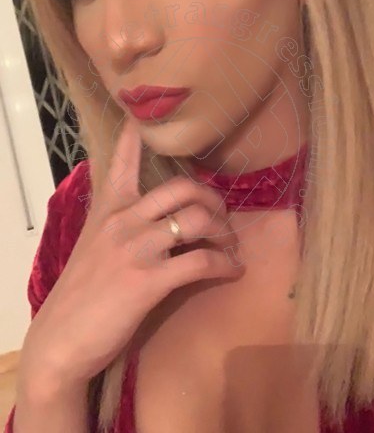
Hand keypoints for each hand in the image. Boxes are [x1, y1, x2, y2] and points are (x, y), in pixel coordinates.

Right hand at [19, 117, 244, 388]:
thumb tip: (152, 214)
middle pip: (183, 187)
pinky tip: (233, 270)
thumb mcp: (94, 245)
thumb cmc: (80, 293)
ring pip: (198, 219)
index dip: (138, 134)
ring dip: (225, 232)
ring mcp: (137, 248)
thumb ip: (119, 223)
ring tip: (230, 246)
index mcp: (108, 209)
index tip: (148, 114)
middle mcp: (123, 220)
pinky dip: (225, 265)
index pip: (123, 159)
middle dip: (213, 198)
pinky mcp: (150, 280)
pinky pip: (202, 261)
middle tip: (222, 217)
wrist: (61, 339)